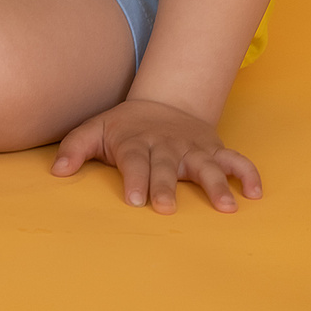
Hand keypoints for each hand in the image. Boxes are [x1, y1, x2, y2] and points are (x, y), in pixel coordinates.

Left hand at [52, 97, 263, 212]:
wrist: (164, 102)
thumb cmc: (124, 126)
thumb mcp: (95, 129)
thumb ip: (74, 148)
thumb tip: (56, 171)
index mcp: (136, 142)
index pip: (133, 161)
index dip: (133, 179)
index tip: (132, 198)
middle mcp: (166, 146)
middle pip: (166, 166)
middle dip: (166, 186)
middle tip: (166, 208)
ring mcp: (192, 149)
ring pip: (206, 166)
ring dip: (216, 184)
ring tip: (226, 207)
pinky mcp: (214, 149)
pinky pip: (236, 160)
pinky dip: (247, 173)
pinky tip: (255, 193)